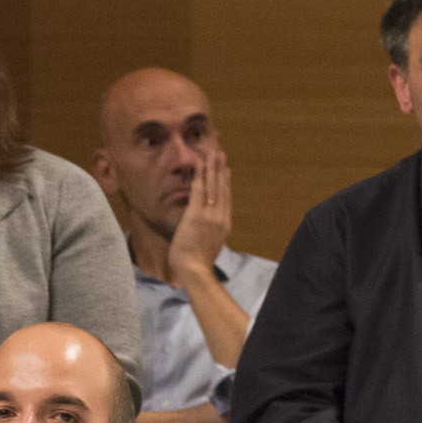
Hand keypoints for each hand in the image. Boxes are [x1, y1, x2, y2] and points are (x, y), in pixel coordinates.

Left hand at [167, 147, 233, 281]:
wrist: (195, 270)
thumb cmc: (198, 263)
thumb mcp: (209, 245)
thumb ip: (209, 232)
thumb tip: (205, 227)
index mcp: (224, 224)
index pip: (226, 198)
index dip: (226, 182)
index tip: (226, 169)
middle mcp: (220, 216)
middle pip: (222, 187)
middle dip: (221, 168)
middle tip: (221, 152)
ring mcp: (210, 214)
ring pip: (213, 185)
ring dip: (213, 167)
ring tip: (214, 152)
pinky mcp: (197, 214)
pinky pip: (199, 190)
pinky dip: (201, 176)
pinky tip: (201, 164)